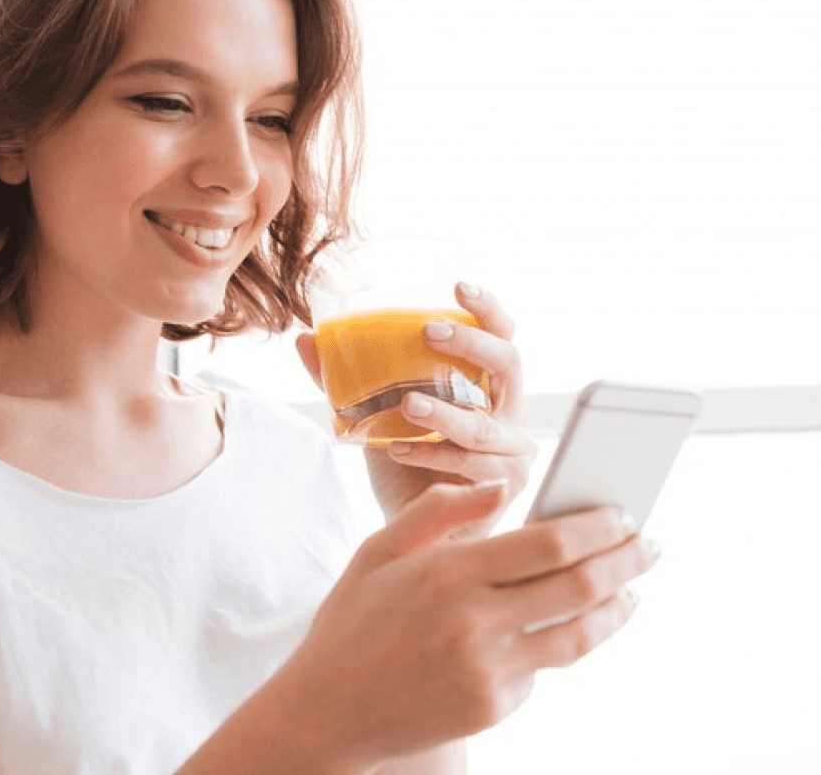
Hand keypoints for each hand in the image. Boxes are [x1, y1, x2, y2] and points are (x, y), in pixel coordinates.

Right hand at [261, 481, 657, 770]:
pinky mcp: (494, 707)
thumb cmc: (352, 623)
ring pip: (578, 636)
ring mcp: (487, 671)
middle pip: (579, 586)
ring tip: (632, 592)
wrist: (326, 712)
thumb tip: (501, 485)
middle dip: (627, 562)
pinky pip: (542, 668)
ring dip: (617, 609)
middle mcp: (473, 623)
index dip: (598, 527)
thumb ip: (440, 510)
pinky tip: (567, 626)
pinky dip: (558, 644)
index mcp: (447, 573)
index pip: (549, 544)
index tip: (623, 515)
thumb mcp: (378, 551)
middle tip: (650, 546)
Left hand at [297, 282, 536, 528]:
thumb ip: (344, 380)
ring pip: (484, 425)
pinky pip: (471, 466)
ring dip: (444, 413)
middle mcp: (512, 411)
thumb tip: (304, 339)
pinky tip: (397, 450)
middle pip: (509, 364)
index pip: (502, 335)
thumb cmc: (407, 465)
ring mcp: (516, 450)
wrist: (421, 532)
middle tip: (427, 333)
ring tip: (406, 404)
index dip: (487, 308)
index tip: (458, 286)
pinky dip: (432, 456)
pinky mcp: (508, 486)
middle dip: (471, 345)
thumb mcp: (374, 415)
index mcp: (490, 384)